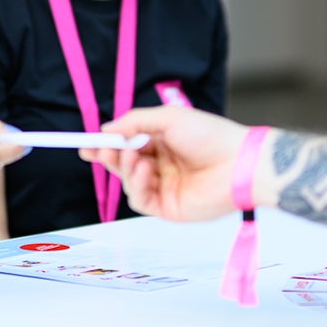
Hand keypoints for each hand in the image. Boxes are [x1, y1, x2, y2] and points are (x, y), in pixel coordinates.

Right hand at [84, 107, 252, 221]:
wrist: (239, 163)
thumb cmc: (211, 136)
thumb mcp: (169, 118)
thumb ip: (136, 122)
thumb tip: (107, 128)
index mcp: (164, 143)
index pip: (128, 145)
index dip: (107, 144)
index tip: (87, 142)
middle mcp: (163, 166)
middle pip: (124, 165)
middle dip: (109, 157)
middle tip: (99, 150)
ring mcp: (165, 188)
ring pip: (129, 183)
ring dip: (125, 168)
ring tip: (134, 156)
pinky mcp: (169, 208)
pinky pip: (141, 200)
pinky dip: (136, 185)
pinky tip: (145, 171)